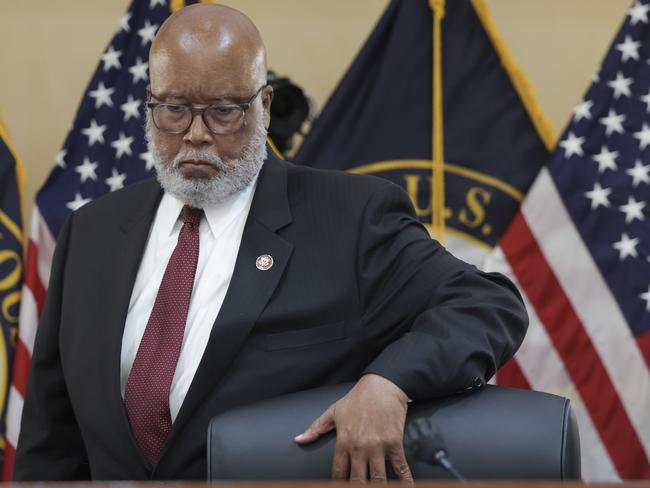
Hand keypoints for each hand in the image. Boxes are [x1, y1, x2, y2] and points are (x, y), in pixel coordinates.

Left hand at [294, 374, 412, 482]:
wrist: (382, 385)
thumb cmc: (358, 398)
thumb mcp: (334, 411)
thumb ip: (316, 428)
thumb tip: (299, 439)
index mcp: (343, 441)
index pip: (338, 473)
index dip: (338, 485)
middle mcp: (359, 447)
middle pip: (357, 481)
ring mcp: (377, 446)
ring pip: (378, 479)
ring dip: (378, 487)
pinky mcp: (394, 443)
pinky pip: (400, 468)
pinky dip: (404, 480)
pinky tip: (406, 486)